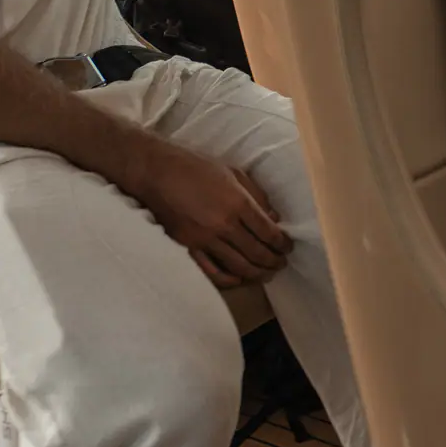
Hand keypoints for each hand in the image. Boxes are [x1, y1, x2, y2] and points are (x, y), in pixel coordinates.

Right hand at [122, 137, 292, 286]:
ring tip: (267, 274)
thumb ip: (256, 195)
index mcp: (238, 203)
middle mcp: (224, 224)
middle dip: (274, 261)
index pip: (268, 232)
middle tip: (281, 264)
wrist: (157, 173)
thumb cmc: (196, 167)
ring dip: (257, 273)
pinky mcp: (188, 247)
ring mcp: (205, 239)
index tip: (288, 247)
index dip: (282, 243)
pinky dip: (229, 279)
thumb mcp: (233, 172)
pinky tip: (239, 279)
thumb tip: (274, 217)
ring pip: (238, 266)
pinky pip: (212, 271)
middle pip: (257, 252)